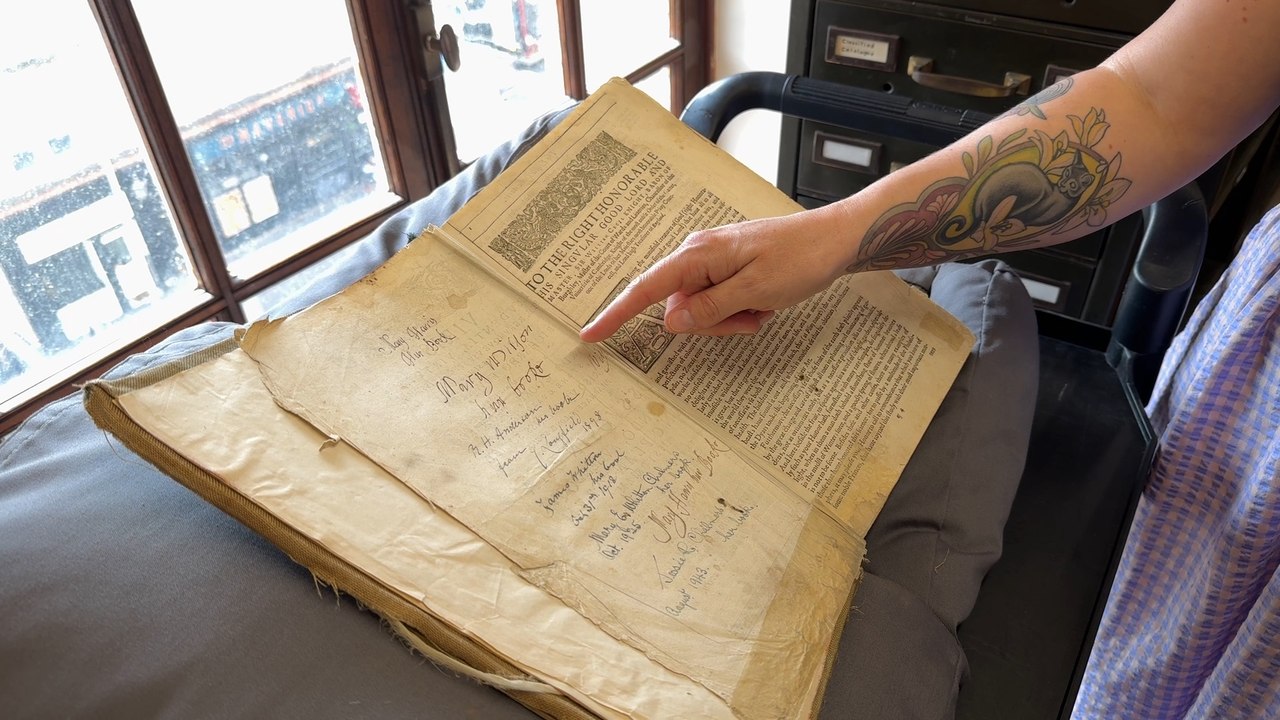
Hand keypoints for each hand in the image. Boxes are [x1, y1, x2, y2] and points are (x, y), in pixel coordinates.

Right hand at [579, 207, 852, 341]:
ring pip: (701, 311)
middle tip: (751, 317)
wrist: (835, 240)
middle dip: (712, 324)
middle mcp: (699, 255)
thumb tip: (671, 322)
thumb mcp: (754, 291)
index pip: (645, 290)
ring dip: (731, 320)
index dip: (616, 315)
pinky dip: (741, 312)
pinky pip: (720, 303)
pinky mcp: (728, 269)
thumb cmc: (800, 260)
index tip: (590, 335)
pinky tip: (766, 303)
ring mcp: (714, 263)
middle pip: (679, 309)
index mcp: (698, 255)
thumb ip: (709, 309)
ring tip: (763, 307)